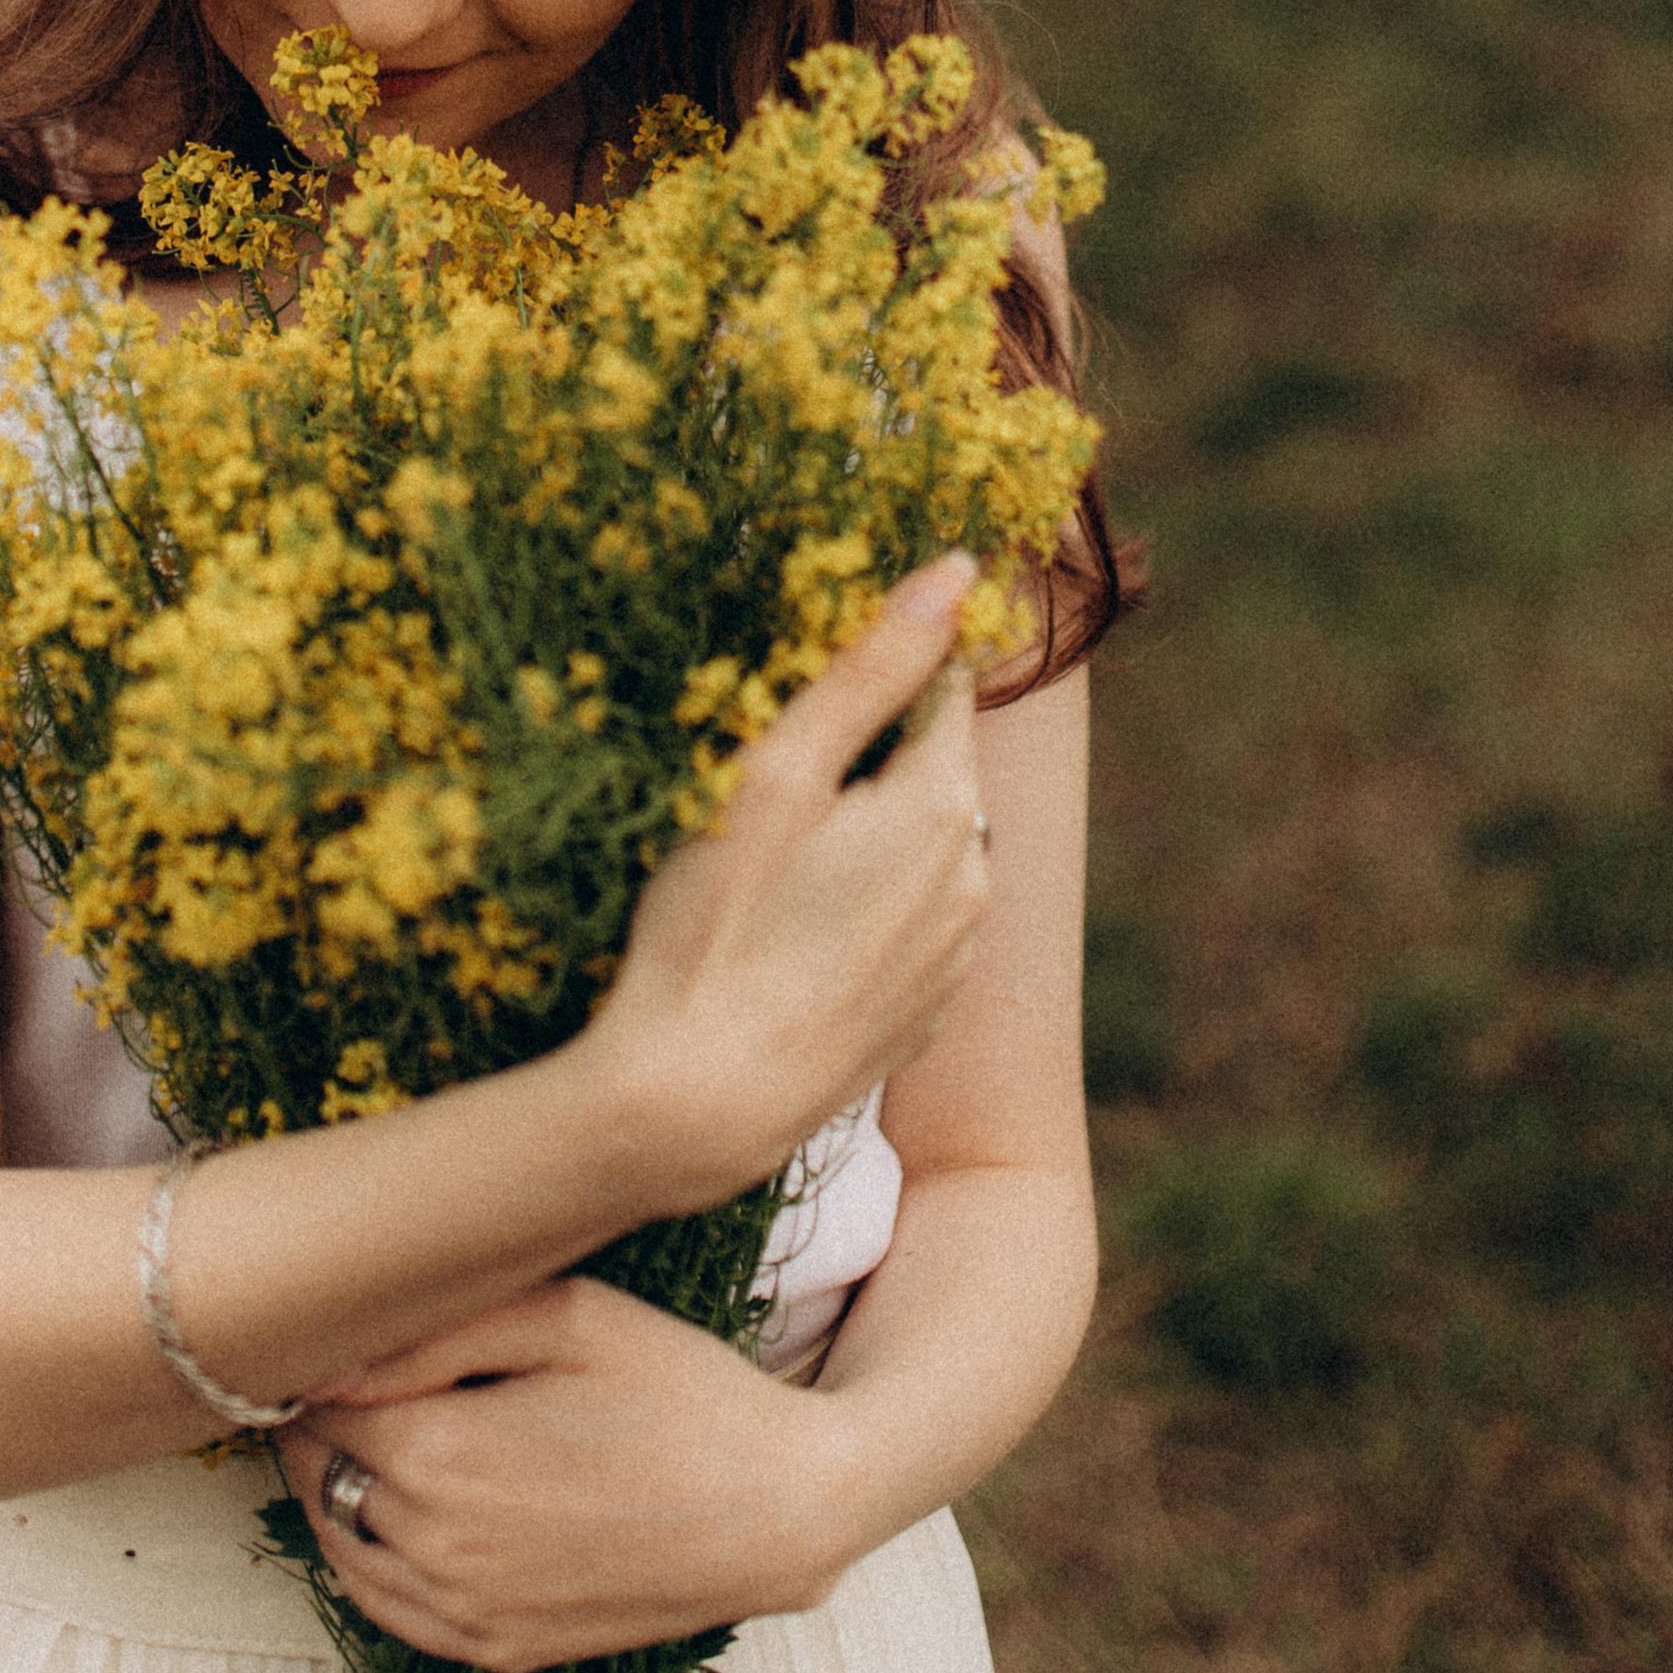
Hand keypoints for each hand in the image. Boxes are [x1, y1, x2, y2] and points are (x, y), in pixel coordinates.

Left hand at [286, 1277, 847, 1672]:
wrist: (775, 1507)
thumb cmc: (677, 1391)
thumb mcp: (566, 1316)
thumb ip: (439, 1329)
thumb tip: (334, 1357)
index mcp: (443, 1456)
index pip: (319, 1407)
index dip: (320, 1362)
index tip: (339, 1331)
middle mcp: (439, 1548)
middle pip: (318, 1477)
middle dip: (320, 1424)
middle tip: (349, 1373)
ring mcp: (468, 1613)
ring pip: (341, 1550)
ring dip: (334, 1491)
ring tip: (368, 1432)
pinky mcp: (501, 1650)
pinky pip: (389, 1613)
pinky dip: (369, 1560)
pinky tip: (395, 1511)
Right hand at [580, 552, 989, 1214]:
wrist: (698, 1106)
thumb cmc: (716, 925)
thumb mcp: (775, 772)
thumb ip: (870, 667)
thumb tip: (957, 567)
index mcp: (943, 806)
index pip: (939, 686)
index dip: (874, 672)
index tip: (803, 690)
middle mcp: (974, 879)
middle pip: (930, 768)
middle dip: (866, 755)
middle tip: (765, 780)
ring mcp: (953, 957)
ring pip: (921, 847)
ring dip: (866, 832)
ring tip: (769, 864)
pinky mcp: (922, 1015)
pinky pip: (906, 923)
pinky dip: (862, 906)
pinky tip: (790, 931)